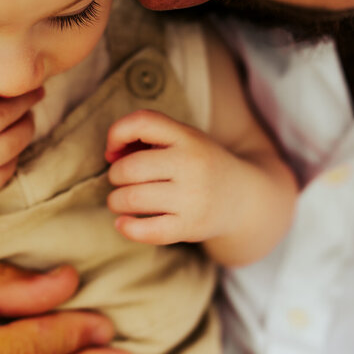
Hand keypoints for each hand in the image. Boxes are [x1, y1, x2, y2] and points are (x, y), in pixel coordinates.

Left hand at [105, 109, 247, 245]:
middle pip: (130, 168)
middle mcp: (191, 164)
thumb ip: (147, 139)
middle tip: (121, 181)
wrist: (243, 198)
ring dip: (115, 201)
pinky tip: (122, 223)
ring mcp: (193, 197)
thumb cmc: (199, 165)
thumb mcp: (183, 140)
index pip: (143, 122)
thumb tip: (111, 154)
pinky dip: (126, 227)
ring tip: (120, 201)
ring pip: (132, 198)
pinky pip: (147, 230)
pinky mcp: (190, 227)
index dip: (116, 133)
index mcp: (187, 137)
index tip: (114, 150)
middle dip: (115, 176)